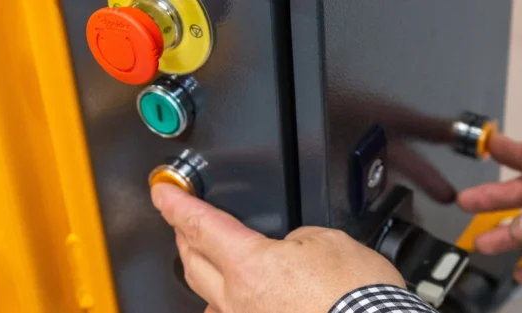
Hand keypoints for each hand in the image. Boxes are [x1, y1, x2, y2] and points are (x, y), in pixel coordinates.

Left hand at [151, 183, 404, 312]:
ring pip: (208, 297)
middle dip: (184, 235)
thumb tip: (290, 246)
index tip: (163, 193)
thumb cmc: (358, 298)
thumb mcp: (330, 241)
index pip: (201, 225)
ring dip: (205, 274)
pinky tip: (242, 300)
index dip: (177, 204)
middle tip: (184, 221)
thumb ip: (299, 237)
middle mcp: (239, 301)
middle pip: (193, 262)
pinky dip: (231, 303)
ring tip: (210, 261)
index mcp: (251, 265)